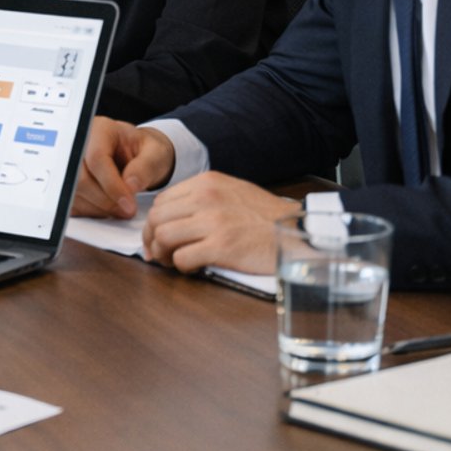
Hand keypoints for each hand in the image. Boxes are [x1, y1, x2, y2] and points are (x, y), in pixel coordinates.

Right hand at [74, 116, 176, 217]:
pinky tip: (108, 208)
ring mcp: (69, 163)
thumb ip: (146, 167)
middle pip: (80, 178)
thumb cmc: (145, 151)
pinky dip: (92, 211)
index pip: (96, 158)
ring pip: (74, 194)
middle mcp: (78, 144)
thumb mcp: (156, 153)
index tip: (128, 203)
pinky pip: (72, 203)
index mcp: (100, 130)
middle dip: (105, 200)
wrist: (137, 156)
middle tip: (127, 210)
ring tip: (121, 209)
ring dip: (99, 208)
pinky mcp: (67, 182)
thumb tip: (130, 186)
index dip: (111, 184)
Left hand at [141, 173, 297, 274]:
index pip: (162, 201)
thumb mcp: (232, 192)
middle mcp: (206, 197)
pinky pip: (183, 258)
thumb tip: (171, 218)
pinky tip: (192, 268)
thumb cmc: (266, 217)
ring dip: (163, 254)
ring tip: (173, 262)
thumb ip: (202, 199)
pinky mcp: (221, 246)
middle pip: (157, 218)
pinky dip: (181, 267)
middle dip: (152, 240)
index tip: (156, 237)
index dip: (154, 222)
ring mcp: (213, 221)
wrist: (298, 232)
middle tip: (158, 254)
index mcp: (207, 182)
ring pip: (164, 237)